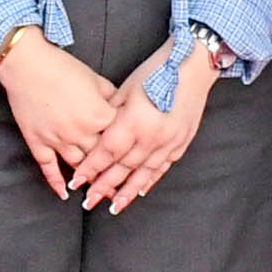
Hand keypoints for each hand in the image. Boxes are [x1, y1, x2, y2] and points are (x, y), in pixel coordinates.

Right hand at [0, 33, 121, 199]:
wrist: (27, 64)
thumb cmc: (63, 67)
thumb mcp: (96, 79)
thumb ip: (112, 98)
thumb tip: (122, 110)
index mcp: (100, 115)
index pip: (120, 137)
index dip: (128, 148)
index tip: (135, 161)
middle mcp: (82, 132)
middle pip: (102, 158)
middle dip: (112, 174)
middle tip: (122, 189)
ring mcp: (58, 139)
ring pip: (78, 167)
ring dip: (88, 181)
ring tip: (98, 195)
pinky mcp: (38, 142)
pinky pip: (49, 167)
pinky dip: (56, 182)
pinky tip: (63, 195)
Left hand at [67, 39, 219, 212]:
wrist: (194, 64)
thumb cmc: (156, 69)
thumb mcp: (127, 88)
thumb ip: (111, 112)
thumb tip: (97, 131)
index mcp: (134, 121)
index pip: (107, 152)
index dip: (90, 169)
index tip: (76, 182)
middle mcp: (152, 136)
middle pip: (123, 168)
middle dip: (103, 186)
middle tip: (89, 202)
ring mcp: (169, 142)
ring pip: (144, 173)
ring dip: (127, 192)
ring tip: (114, 207)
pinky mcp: (181, 142)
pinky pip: (162, 167)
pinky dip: (150, 180)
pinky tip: (140, 191)